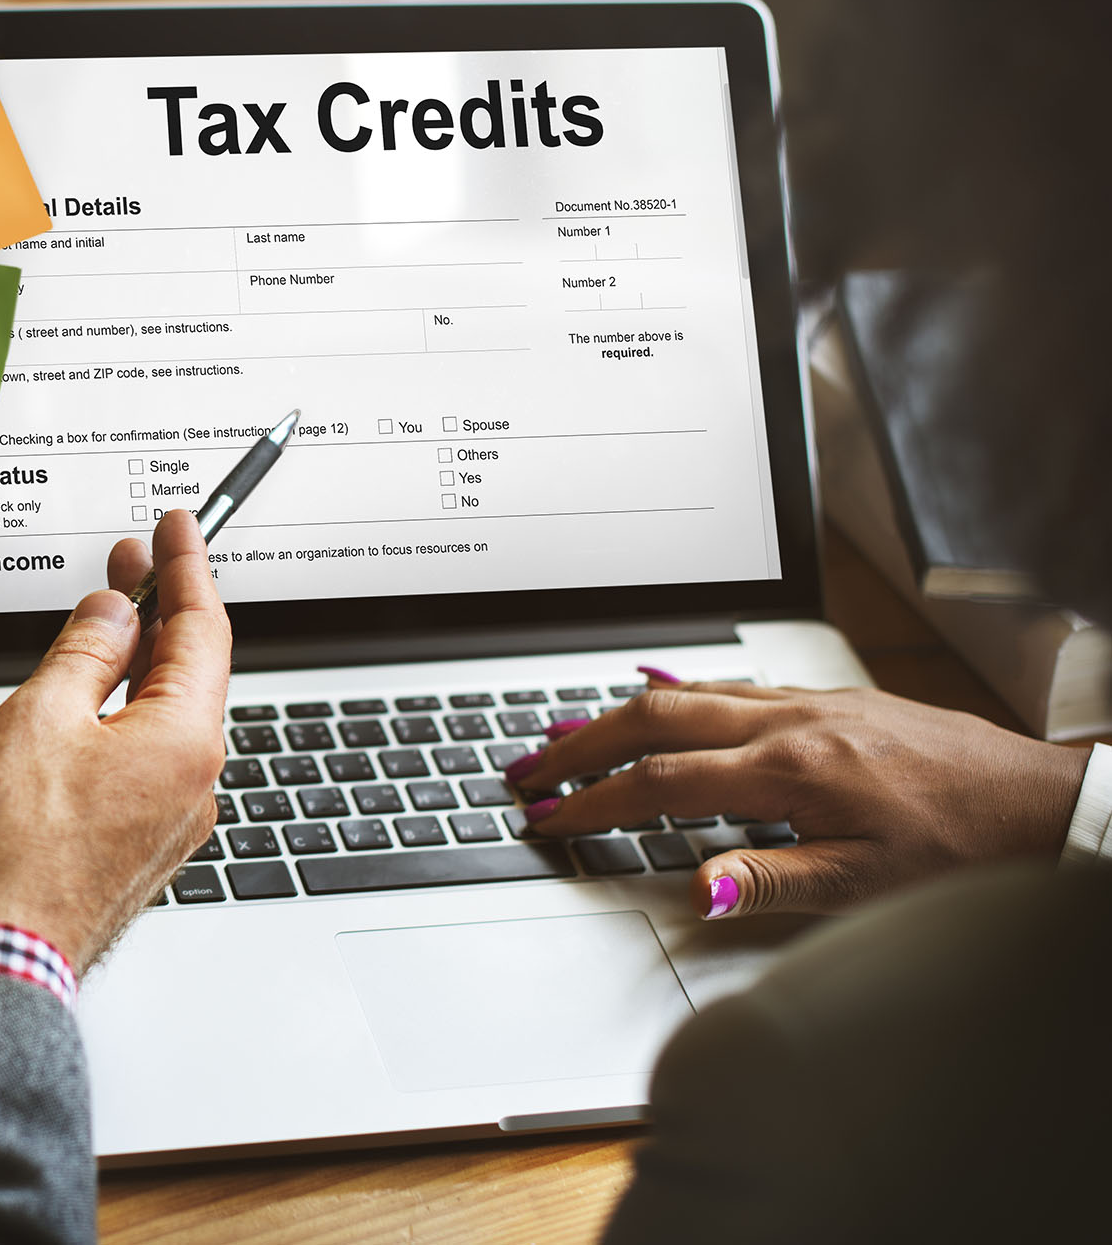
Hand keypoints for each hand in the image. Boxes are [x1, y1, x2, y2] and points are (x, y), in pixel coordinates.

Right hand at [0, 511, 230, 972]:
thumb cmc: (15, 854)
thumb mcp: (40, 717)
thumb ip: (83, 652)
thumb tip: (114, 613)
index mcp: (185, 741)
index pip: (202, 629)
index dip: (186, 567)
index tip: (176, 526)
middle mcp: (187, 783)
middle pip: (169, 676)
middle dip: (131, 623)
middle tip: (119, 567)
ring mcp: (160, 822)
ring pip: (121, 728)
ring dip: (64, 706)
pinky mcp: (125, 850)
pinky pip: (100, 776)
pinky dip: (51, 757)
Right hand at [509, 672, 1090, 919]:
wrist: (1042, 803)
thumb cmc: (963, 847)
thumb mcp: (866, 885)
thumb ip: (769, 881)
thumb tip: (693, 885)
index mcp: (791, 769)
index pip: (661, 781)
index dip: (594, 801)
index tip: (548, 818)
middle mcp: (791, 721)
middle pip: (654, 715)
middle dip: (579, 741)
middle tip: (527, 765)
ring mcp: (809, 702)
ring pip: (689, 691)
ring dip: (617, 713)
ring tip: (566, 734)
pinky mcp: (829, 699)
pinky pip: (730, 683)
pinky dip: (676, 692)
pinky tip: (658, 695)